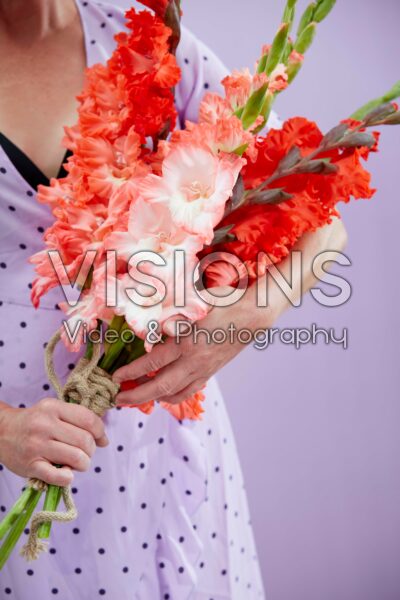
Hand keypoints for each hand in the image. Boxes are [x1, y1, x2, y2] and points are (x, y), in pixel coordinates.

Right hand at [0, 399, 108, 485]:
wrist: (1, 432)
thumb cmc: (34, 422)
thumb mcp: (54, 412)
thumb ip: (79, 421)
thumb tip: (105, 441)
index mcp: (53, 408)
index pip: (88, 419)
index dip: (100, 432)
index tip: (100, 439)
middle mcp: (45, 424)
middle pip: (85, 441)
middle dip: (91, 451)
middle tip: (84, 453)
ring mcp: (37, 445)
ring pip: (76, 458)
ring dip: (83, 464)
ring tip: (76, 464)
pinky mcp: (30, 466)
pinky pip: (58, 476)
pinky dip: (68, 478)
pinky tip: (66, 474)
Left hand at [114, 296, 249, 406]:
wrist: (251, 316)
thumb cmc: (223, 302)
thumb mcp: (194, 303)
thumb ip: (171, 314)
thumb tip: (149, 322)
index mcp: (186, 341)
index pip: (153, 361)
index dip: (132, 371)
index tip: (116, 376)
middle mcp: (193, 360)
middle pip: (160, 385)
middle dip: (136, 395)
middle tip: (117, 399)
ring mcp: (203, 369)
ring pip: (174, 392)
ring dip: (151, 398)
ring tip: (134, 398)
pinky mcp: (210, 372)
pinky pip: (189, 391)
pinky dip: (173, 397)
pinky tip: (162, 396)